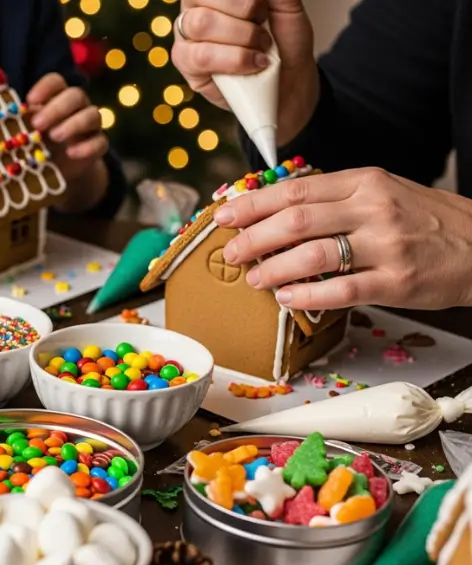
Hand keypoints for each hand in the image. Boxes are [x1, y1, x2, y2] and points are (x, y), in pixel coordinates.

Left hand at [27, 74, 108, 209]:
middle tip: (38, 125)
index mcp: (56, 97)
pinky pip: (101, 142)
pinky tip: (71, 153)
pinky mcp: (97, 146)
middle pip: (75, 95)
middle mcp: (77, 107)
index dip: (45, 87)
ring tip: (54, 137)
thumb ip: (10, 116)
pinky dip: (87, 147)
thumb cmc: (36, 143)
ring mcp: (90, 125)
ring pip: (93, 114)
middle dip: (57, 108)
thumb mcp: (22, 130)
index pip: (56, 81)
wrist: (58, 170)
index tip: (30, 101)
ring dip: (74, 125)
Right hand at [171, 0, 317, 144]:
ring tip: (260, 49)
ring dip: (241, 37)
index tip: (263, 10)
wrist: (289, 83)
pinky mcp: (186, 65)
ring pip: (200, 24)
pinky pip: (200, 57)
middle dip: (244, 10)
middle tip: (263, 29)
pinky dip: (234, 60)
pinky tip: (252, 64)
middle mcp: (194, 11)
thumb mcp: (287, 8)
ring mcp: (187, 38)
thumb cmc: (284, 44)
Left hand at [213, 168, 471, 309]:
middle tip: (231, 252)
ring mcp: (386, 246)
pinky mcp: (396, 282)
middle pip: (296, 220)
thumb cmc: (426, 220)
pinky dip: (307, 294)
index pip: (296, 189)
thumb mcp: (383, 192)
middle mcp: (373, 209)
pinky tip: (287, 298)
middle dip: (253, 237)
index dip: (253, 203)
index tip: (225, 215)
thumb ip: (335, 197)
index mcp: (364, 182)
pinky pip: (341, 289)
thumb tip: (275, 208)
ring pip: (313, 254)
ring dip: (274, 268)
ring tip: (254, 278)